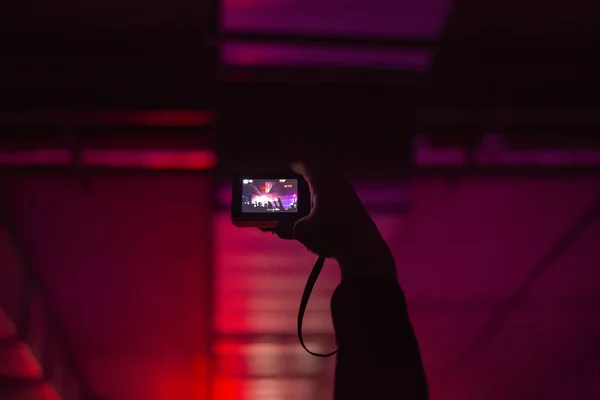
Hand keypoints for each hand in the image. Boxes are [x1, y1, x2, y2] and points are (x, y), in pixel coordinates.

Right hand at [276, 162, 396, 280]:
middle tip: (298, 183)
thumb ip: (287, 227)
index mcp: (322, 182)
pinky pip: (339, 194)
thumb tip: (278, 228)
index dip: (295, 167)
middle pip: (321, 173)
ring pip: (332, 183)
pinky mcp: (356, 205)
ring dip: (321, 188)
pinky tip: (324, 212)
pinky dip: (330, 198)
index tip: (289, 168)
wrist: (362, 248)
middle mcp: (337, 183)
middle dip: (309, 177)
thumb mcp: (302, 232)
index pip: (306, 167)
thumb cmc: (330, 234)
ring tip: (310, 198)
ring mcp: (349, 193)